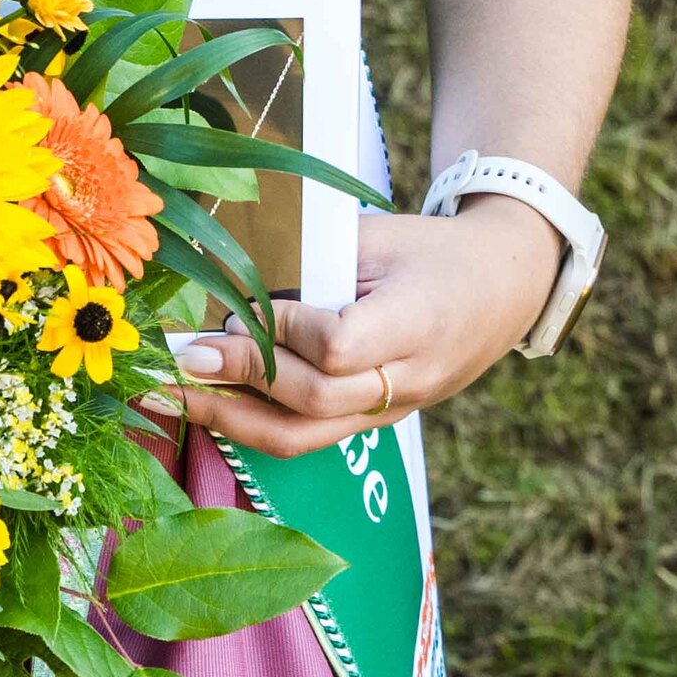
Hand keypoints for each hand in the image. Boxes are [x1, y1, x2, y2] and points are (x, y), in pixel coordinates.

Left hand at [142, 200, 564, 457]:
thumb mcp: (378, 238)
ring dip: (233, 418)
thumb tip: (234, 296)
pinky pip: (311, 437)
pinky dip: (256, 423)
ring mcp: (395, 410)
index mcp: (416, 323)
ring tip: (173, 394)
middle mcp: (409, 379)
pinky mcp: (379, 421)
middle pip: (316, 402)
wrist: (503, 288)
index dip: (282, 332)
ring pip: (308, 438)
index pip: (338, 347)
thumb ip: (314, 267)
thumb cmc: (431, 252)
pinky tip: (209, 404)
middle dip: (239, 378)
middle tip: (180, 356)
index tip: (242, 308)